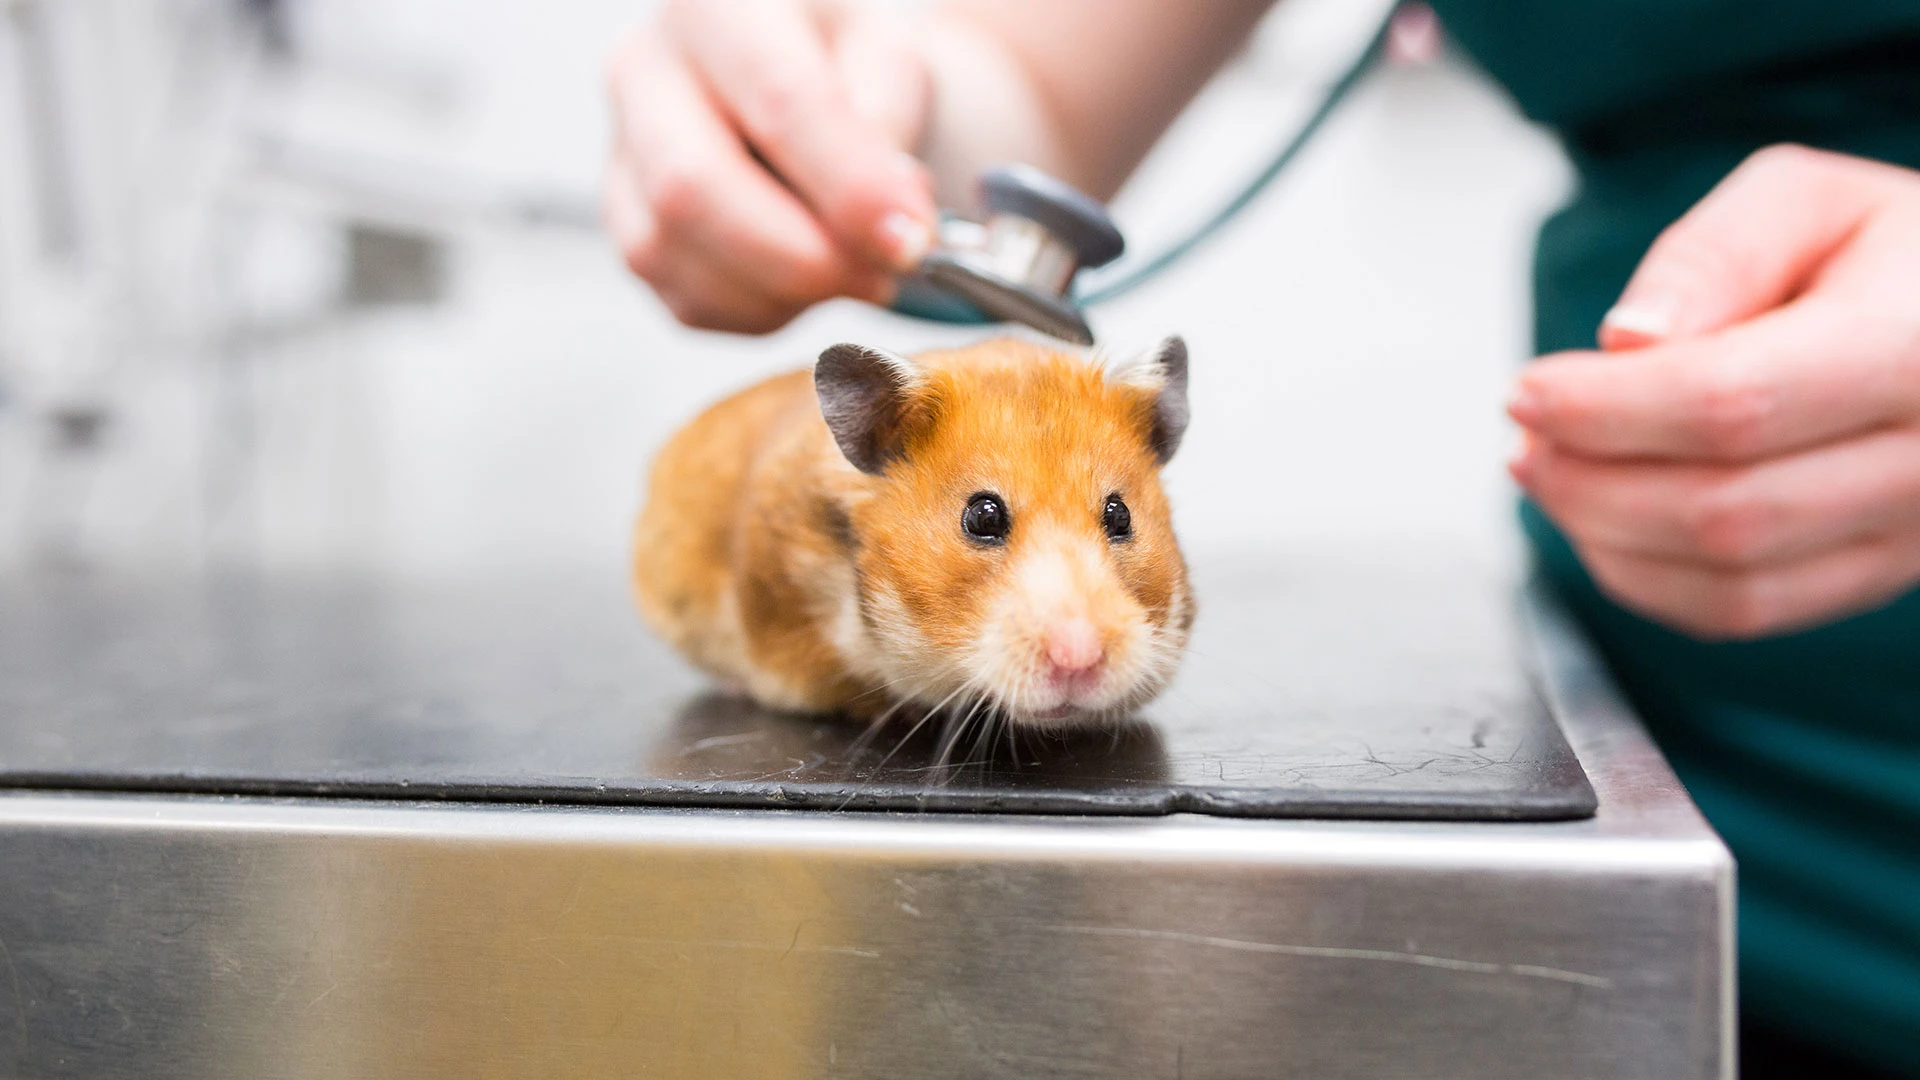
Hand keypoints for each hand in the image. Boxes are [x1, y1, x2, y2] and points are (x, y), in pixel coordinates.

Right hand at [602, 0, 936, 332]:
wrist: (807, 78)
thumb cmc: (846, 62)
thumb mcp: (888, 58)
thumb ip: (886, 127)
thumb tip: (889, 222)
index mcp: (717, 7)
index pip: (779, 101)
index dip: (848, 186)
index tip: (909, 241)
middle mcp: (645, 71)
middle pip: (693, 187)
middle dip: (801, 257)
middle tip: (883, 276)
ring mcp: (622, 154)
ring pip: (675, 254)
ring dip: (782, 291)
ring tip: (852, 271)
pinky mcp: (629, 227)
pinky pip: (684, 298)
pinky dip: (761, 310)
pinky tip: (806, 282)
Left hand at [1508, 145, 1919, 638]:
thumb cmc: (1885, 252)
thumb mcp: (1807, 201)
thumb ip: (1714, 255)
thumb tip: (1628, 341)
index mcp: (1916, 345)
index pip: (1732, 405)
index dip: (1605, 410)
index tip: (1526, 391)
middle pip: (1722, 509)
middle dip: (1589, 481)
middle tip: (1523, 437)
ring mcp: (1916, 534)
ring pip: (1726, 580)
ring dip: (1603, 536)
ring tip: (1547, 472)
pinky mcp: (1879, 577)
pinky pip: (1743, 611)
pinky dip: (1644, 578)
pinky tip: (1600, 519)